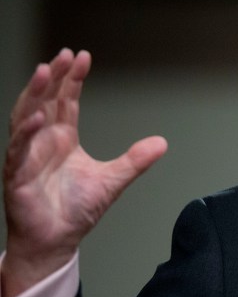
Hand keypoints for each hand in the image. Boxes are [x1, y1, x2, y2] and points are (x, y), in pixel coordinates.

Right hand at [2, 48, 166, 296]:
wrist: (57, 242)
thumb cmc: (75, 211)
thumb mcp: (113, 180)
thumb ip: (135, 160)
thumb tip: (162, 143)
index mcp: (62, 139)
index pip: (66, 101)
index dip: (73, 79)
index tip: (83, 57)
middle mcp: (42, 142)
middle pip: (44, 100)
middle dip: (54, 77)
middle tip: (65, 54)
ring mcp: (27, 157)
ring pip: (26, 117)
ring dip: (34, 94)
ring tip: (46, 71)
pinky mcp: (17, 176)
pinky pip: (18, 150)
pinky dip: (27, 132)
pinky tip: (38, 116)